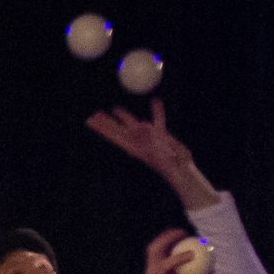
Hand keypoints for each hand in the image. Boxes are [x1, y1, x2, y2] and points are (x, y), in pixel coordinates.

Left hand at [86, 99, 216, 206]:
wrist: (181, 172)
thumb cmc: (172, 170)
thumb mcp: (165, 162)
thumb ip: (160, 153)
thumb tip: (161, 143)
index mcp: (136, 148)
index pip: (116, 136)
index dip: (105, 129)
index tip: (93, 122)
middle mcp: (140, 141)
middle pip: (119, 129)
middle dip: (107, 122)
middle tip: (93, 115)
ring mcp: (149, 137)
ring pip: (133, 123)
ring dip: (124, 115)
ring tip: (113, 108)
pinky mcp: (161, 135)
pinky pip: (158, 120)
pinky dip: (158, 110)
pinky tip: (156, 101)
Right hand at [141, 227, 203, 273]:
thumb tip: (212, 270)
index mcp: (154, 269)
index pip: (157, 247)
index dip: (167, 236)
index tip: (183, 232)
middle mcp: (151, 272)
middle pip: (154, 249)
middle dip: (167, 238)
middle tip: (184, 235)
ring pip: (164, 264)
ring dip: (178, 257)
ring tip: (192, 254)